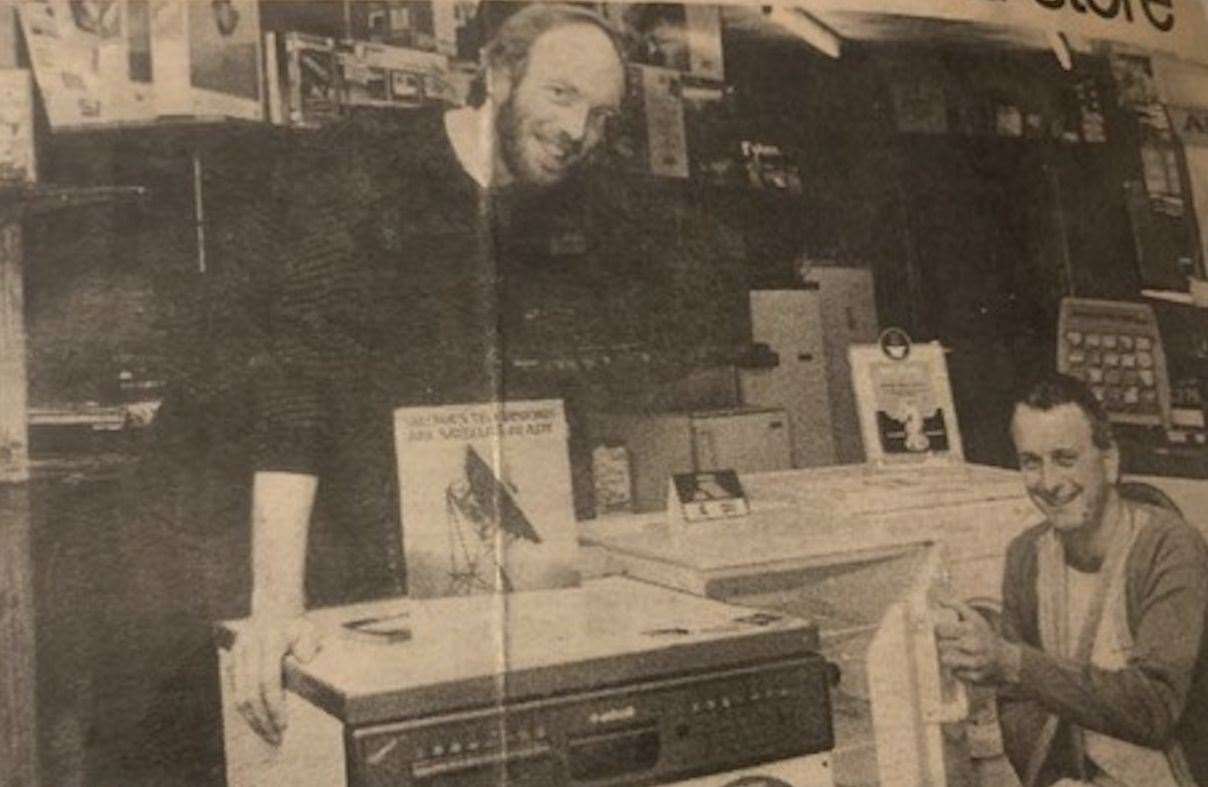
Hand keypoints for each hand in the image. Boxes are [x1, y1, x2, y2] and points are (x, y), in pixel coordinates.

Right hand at [227, 615, 320, 744]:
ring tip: (268, 735)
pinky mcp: (232, 660)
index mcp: (270, 641)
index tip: (284, 724)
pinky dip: (246, 710)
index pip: (268, 680)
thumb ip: (309, 642)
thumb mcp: (309, 630)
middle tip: (277, 738)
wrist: (274, 609)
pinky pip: (235, 692)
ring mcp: (238, 654)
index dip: (274, 705)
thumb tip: (305, 658)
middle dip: (263, 719)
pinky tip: (259, 722)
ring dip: (253, 720)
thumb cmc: (296, 627)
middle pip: (250, 693)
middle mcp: (250, 647)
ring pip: (239, 696)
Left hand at [934, 597, 1017, 685]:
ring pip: (945, 660)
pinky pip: (954, 672)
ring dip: (948, 656)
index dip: (941, 629)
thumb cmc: (983, 633)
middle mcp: (975, 645)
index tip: (946, 630)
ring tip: (957, 653)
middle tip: (953, 643)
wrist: (1005, 658)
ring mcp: (976, 662)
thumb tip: (938, 597)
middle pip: (941, 645)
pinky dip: (956, 669)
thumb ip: (956, 605)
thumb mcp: (973, 617)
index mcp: (971, 629)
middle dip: (944, 643)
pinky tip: (965, 664)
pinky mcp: (976, 677)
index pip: (941, 629)